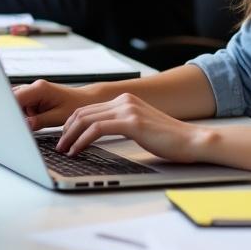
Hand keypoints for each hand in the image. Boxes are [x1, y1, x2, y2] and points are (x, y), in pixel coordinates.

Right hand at [14, 79, 100, 130]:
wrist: (86, 99)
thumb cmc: (76, 105)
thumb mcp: (58, 117)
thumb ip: (39, 121)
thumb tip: (23, 126)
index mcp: (39, 88)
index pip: (15, 98)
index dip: (7, 109)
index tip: (4, 121)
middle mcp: (34, 87)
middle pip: (11, 99)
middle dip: (10, 113)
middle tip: (16, 126)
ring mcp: (33, 91)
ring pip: (15, 102)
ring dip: (17, 114)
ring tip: (32, 121)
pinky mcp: (34, 96)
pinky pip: (21, 104)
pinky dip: (22, 114)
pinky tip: (33, 120)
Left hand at [56, 92, 212, 162]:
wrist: (191, 140)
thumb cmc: (168, 139)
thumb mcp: (139, 127)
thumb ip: (121, 124)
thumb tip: (98, 134)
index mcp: (126, 99)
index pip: (89, 108)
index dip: (71, 123)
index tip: (64, 137)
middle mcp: (125, 99)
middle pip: (83, 111)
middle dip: (66, 129)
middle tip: (59, 145)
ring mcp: (128, 109)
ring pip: (87, 119)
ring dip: (70, 136)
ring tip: (64, 150)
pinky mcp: (131, 122)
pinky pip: (97, 129)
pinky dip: (82, 140)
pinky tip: (77, 150)